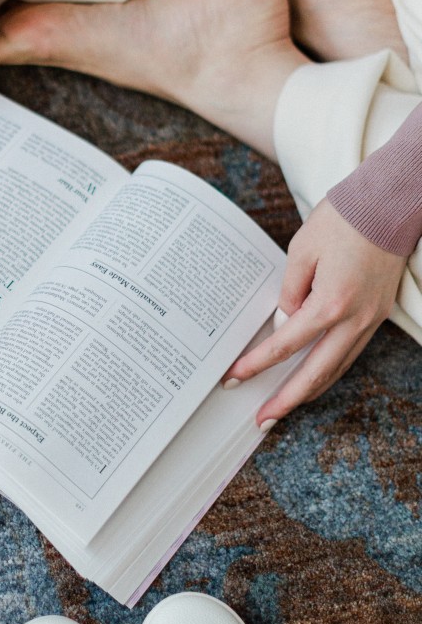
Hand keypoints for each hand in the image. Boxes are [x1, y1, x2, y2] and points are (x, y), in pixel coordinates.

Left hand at [224, 198, 407, 426]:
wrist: (388, 205)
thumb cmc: (343, 220)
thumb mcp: (302, 250)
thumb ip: (290, 291)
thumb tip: (286, 320)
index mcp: (331, 303)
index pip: (286, 345)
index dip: (257, 364)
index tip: (235, 377)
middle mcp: (355, 319)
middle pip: (316, 373)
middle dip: (287, 399)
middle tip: (262, 418)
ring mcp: (371, 319)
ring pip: (338, 368)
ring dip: (310, 391)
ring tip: (284, 406)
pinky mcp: (378, 314)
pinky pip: (350, 352)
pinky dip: (330, 370)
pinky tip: (314, 378)